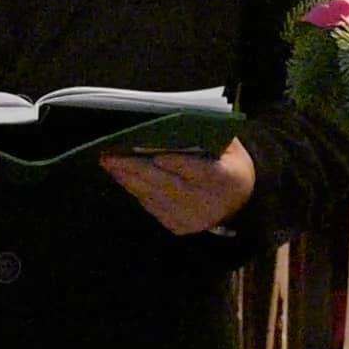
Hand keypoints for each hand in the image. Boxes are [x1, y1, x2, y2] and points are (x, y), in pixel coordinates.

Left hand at [99, 137, 254, 235]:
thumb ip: (209, 135)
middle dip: (137, 169)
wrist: (239, 204)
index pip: (199, 172)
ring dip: (129, 179)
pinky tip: (122, 176)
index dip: (177, 164)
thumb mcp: (230, 146)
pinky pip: (151, 206)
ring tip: (109, 162)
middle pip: (167, 185)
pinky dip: (135, 189)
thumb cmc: (230, 164)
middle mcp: (207, 203)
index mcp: (226, 179)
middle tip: (111, 155)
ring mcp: (190, 218)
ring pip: (154, 196)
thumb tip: (176, 122)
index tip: (155, 154)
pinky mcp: (177, 226)